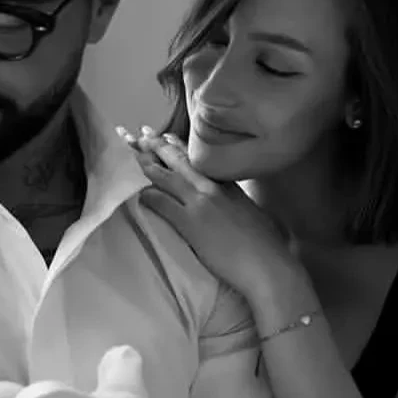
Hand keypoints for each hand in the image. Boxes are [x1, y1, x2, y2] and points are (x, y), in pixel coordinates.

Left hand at [120, 127, 297, 299]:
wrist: (267, 264)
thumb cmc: (266, 245)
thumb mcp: (250, 211)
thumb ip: (235, 199)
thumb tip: (230, 199)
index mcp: (227, 183)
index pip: (197, 158)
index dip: (177, 145)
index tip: (163, 135)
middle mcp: (212, 186)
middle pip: (178, 160)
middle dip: (155, 145)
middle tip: (137, 133)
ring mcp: (200, 202)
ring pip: (166, 176)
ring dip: (145, 164)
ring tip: (130, 154)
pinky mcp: (190, 222)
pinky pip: (162, 203)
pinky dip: (147, 196)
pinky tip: (137, 193)